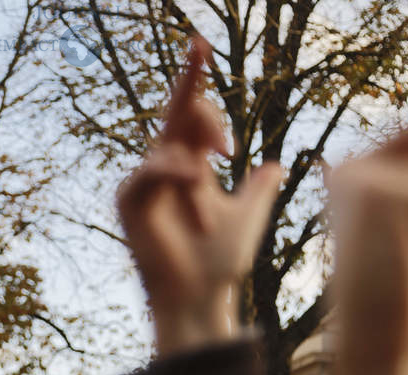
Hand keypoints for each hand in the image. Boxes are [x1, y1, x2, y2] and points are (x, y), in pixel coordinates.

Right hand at [118, 37, 283, 353]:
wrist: (201, 298)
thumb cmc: (220, 263)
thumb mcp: (248, 216)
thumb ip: (259, 190)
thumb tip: (278, 165)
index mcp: (190, 167)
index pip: (190, 114)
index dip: (194, 79)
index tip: (200, 42)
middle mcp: (165, 170)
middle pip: (177, 115)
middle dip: (201, 111)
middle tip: (227, 148)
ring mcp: (144, 184)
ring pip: (168, 143)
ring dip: (196, 164)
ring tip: (210, 194)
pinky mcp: (129, 202)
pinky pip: (149, 171)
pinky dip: (172, 171)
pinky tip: (193, 178)